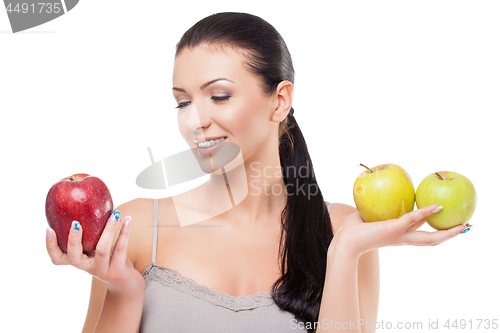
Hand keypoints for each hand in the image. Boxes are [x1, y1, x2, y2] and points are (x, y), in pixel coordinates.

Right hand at [46, 212, 144, 296]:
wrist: (126, 284)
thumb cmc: (111, 260)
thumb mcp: (97, 248)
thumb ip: (92, 233)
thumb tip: (89, 203)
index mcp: (79, 261)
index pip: (58, 258)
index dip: (50, 246)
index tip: (49, 229)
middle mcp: (87, 268)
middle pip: (74, 257)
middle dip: (73, 240)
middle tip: (75, 223)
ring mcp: (102, 271)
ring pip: (102, 250)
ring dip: (108, 229)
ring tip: (115, 214)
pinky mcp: (117, 271)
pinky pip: (120, 249)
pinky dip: (125, 232)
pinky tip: (128, 220)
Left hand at [331, 204, 469, 256]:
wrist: (343, 241)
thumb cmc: (352, 230)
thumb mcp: (369, 217)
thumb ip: (378, 209)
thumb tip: (380, 194)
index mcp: (398, 237)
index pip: (420, 235)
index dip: (435, 231)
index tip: (448, 225)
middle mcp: (402, 239)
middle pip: (431, 241)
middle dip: (449, 235)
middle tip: (466, 228)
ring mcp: (399, 235)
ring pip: (429, 237)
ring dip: (447, 232)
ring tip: (462, 225)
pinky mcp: (393, 228)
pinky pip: (413, 219)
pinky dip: (425, 213)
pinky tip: (436, 206)